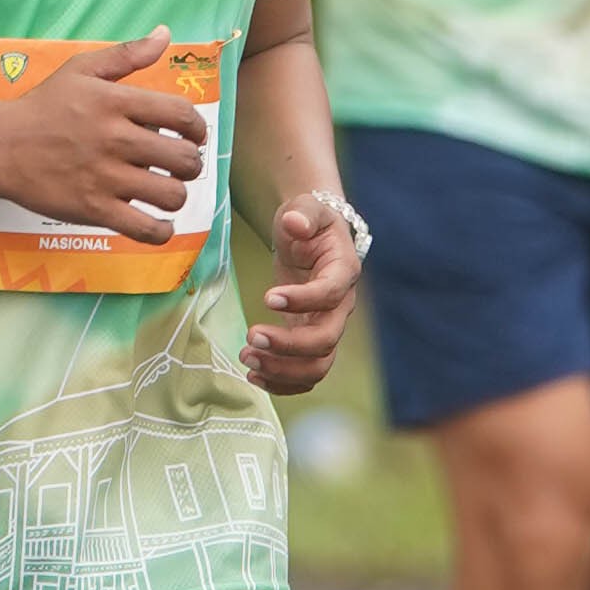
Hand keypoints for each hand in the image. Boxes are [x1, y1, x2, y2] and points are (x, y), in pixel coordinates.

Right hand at [0, 31, 213, 241]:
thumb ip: (127, 54)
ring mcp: (105, 178)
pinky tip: (159, 223)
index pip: (181, 114)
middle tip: (180, 165)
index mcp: (115, 103)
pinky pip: (145, 229)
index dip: (197, 127)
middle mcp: (115, 139)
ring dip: (177, 195)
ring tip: (167, 191)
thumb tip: (165, 34)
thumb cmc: (43, 106)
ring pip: (170, 195)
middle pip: (183, 158)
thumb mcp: (81, 69)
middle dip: (191, 164)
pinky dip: (161, 231)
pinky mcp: (93, 210)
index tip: (194, 135)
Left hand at [240, 188, 362, 397]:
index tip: (267, 297)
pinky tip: (254, 377)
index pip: (330, 294)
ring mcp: (327, 326)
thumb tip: (294, 224)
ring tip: (247, 358)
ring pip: (317, 365)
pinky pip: (306, 373)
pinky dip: (283, 383)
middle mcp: (341, 306)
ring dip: (282, 370)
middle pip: (326, 339)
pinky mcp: (310, 340)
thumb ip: (302, 214)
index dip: (302, 300)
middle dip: (288, 345)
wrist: (309, 236)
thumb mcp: (304, 207)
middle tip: (250, 336)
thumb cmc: (307, 220)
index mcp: (343, 271)